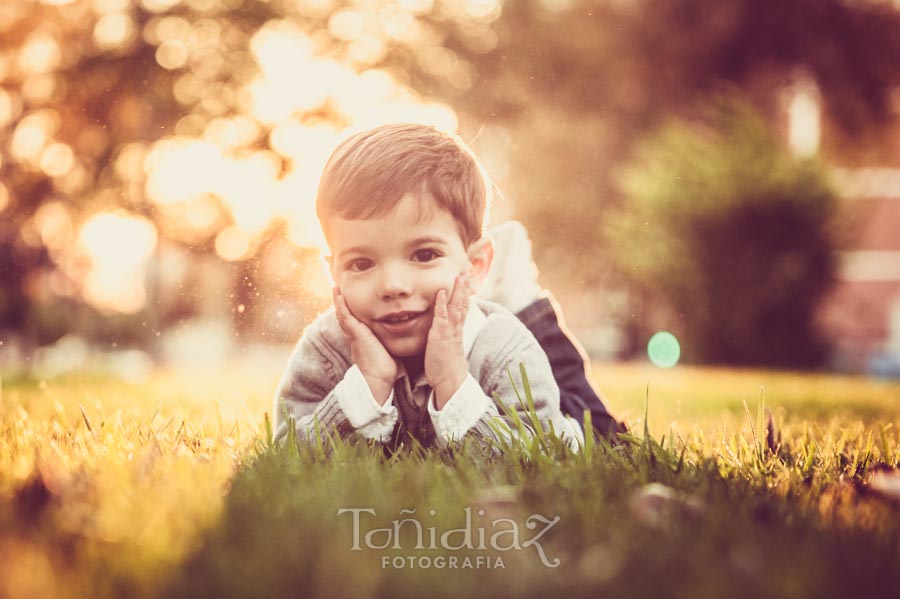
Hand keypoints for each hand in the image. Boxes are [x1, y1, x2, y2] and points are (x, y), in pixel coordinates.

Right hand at [333, 287, 396, 404]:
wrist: (377, 377)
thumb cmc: (384, 368)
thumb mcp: (387, 350)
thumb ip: (389, 342)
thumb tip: (400, 338)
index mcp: (361, 339)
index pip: (354, 322)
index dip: (350, 312)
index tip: (349, 302)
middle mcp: (354, 335)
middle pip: (345, 316)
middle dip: (342, 304)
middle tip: (338, 290)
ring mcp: (353, 333)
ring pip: (343, 314)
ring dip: (338, 301)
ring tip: (336, 288)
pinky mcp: (354, 332)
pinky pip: (345, 315)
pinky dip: (340, 304)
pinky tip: (338, 293)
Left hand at [425, 273, 471, 408]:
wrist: (450, 382)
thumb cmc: (446, 367)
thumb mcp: (447, 348)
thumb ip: (446, 337)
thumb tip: (444, 331)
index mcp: (457, 331)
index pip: (462, 308)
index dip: (464, 294)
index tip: (465, 280)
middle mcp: (456, 329)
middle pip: (462, 304)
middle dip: (464, 287)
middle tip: (466, 271)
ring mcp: (449, 332)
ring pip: (456, 307)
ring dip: (457, 291)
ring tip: (459, 276)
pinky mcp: (440, 337)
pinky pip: (441, 318)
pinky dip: (441, 304)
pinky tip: (440, 293)